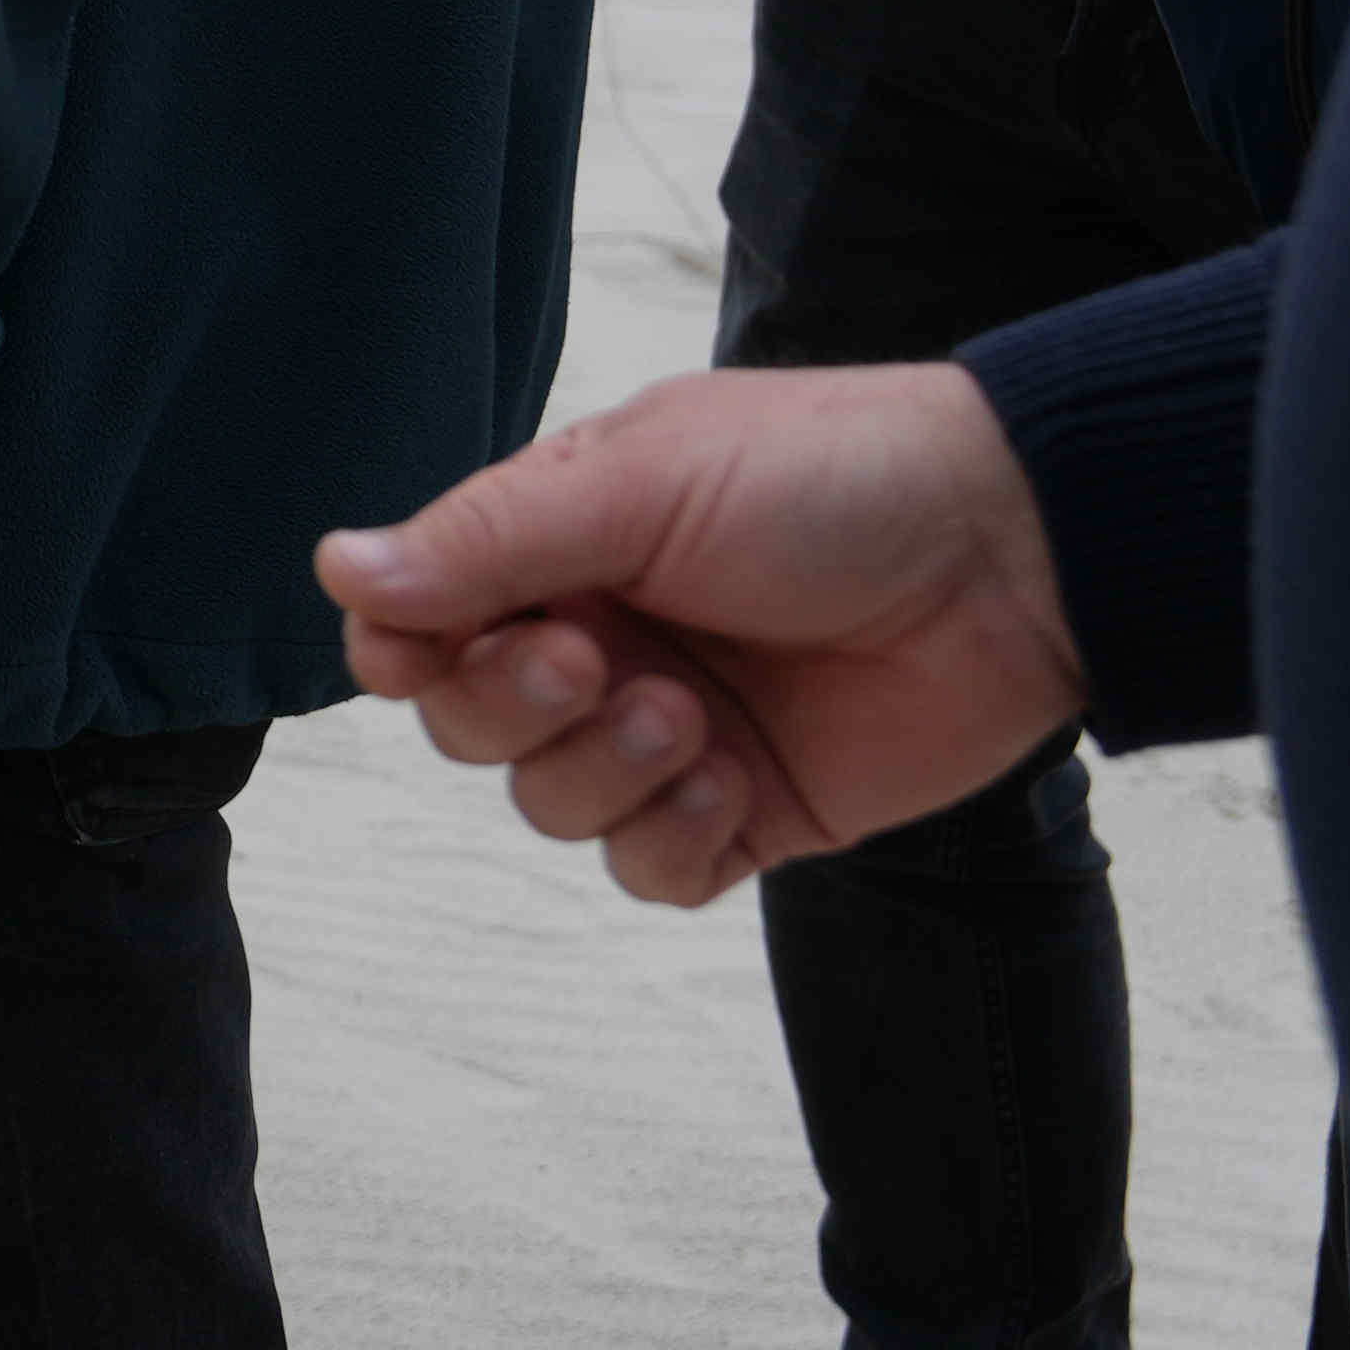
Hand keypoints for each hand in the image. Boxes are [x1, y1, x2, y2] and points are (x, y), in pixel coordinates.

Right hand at [316, 368, 1086, 905]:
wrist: (1014, 555)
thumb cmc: (832, 476)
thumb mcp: (642, 481)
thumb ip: (487, 540)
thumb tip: (335, 570)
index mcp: (561, 546)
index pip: (420, 621)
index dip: (400, 649)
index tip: (414, 653)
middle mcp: (603, 640)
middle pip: (467, 724)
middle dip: (509, 708)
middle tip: (593, 663)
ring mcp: (673, 733)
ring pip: (550, 806)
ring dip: (600, 774)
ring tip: (690, 719)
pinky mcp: (750, 812)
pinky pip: (651, 873)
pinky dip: (670, 839)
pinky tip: (730, 782)